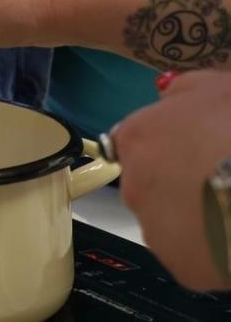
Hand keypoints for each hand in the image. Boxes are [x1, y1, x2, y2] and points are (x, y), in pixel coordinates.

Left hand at [111, 71, 230, 290]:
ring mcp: (155, 229)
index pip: (136, 142)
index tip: (198, 150)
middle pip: (151, 184)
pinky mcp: (182, 267)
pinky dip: (210, 248)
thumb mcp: (216, 88)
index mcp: (136, 138)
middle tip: (220, 177)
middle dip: (179, 182)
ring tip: (229, 204)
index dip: (169, 146)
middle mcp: (133, 185)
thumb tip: (169, 95)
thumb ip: (184, 91)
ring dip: (194, 216)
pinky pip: (193, 255)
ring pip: (169, 222)